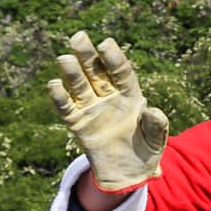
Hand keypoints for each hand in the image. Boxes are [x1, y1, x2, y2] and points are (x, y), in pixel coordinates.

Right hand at [48, 31, 169, 191]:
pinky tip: (54, 84)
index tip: (105, 44)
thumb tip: (153, 111)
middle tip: (78, 37)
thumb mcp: (156, 139)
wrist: (129, 173)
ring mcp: (92, 110)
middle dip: (88, 55)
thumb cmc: (146, 151)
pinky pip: (67, 109)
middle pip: (96, 73)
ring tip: (64, 58)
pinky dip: (60, 97)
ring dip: (72, 73)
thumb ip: (156, 125)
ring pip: (80, 87)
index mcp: (130, 96)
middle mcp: (109, 98)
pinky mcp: (79, 124)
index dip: (113, 59)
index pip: (121, 73)